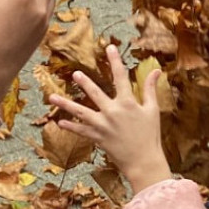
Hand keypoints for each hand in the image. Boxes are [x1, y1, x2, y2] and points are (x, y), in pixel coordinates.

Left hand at [49, 44, 171, 193]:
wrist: (144, 161)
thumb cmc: (150, 135)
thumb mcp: (152, 110)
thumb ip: (150, 89)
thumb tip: (156, 71)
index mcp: (128, 103)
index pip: (120, 77)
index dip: (115, 61)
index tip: (109, 47)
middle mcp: (113, 112)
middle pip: (95, 93)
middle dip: (85, 82)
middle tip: (75, 73)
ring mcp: (103, 125)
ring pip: (81, 112)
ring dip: (65, 104)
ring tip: (52, 96)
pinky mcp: (98, 138)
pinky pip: (81, 131)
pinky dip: (70, 127)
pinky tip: (59, 121)